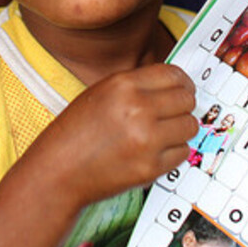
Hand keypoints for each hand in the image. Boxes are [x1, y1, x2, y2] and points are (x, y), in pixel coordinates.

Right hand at [18, 64, 197, 211]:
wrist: (57, 171)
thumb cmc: (75, 132)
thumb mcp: (101, 93)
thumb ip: (136, 86)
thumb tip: (175, 86)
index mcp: (123, 85)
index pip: (174, 75)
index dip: (182, 82)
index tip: (183, 89)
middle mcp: (138, 109)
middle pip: (187, 99)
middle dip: (183, 106)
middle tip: (174, 113)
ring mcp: (147, 140)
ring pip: (190, 126)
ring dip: (180, 130)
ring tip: (163, 134)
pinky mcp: (151, 168)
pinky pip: (182, 153)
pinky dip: (173, 152)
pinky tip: (154, 152)